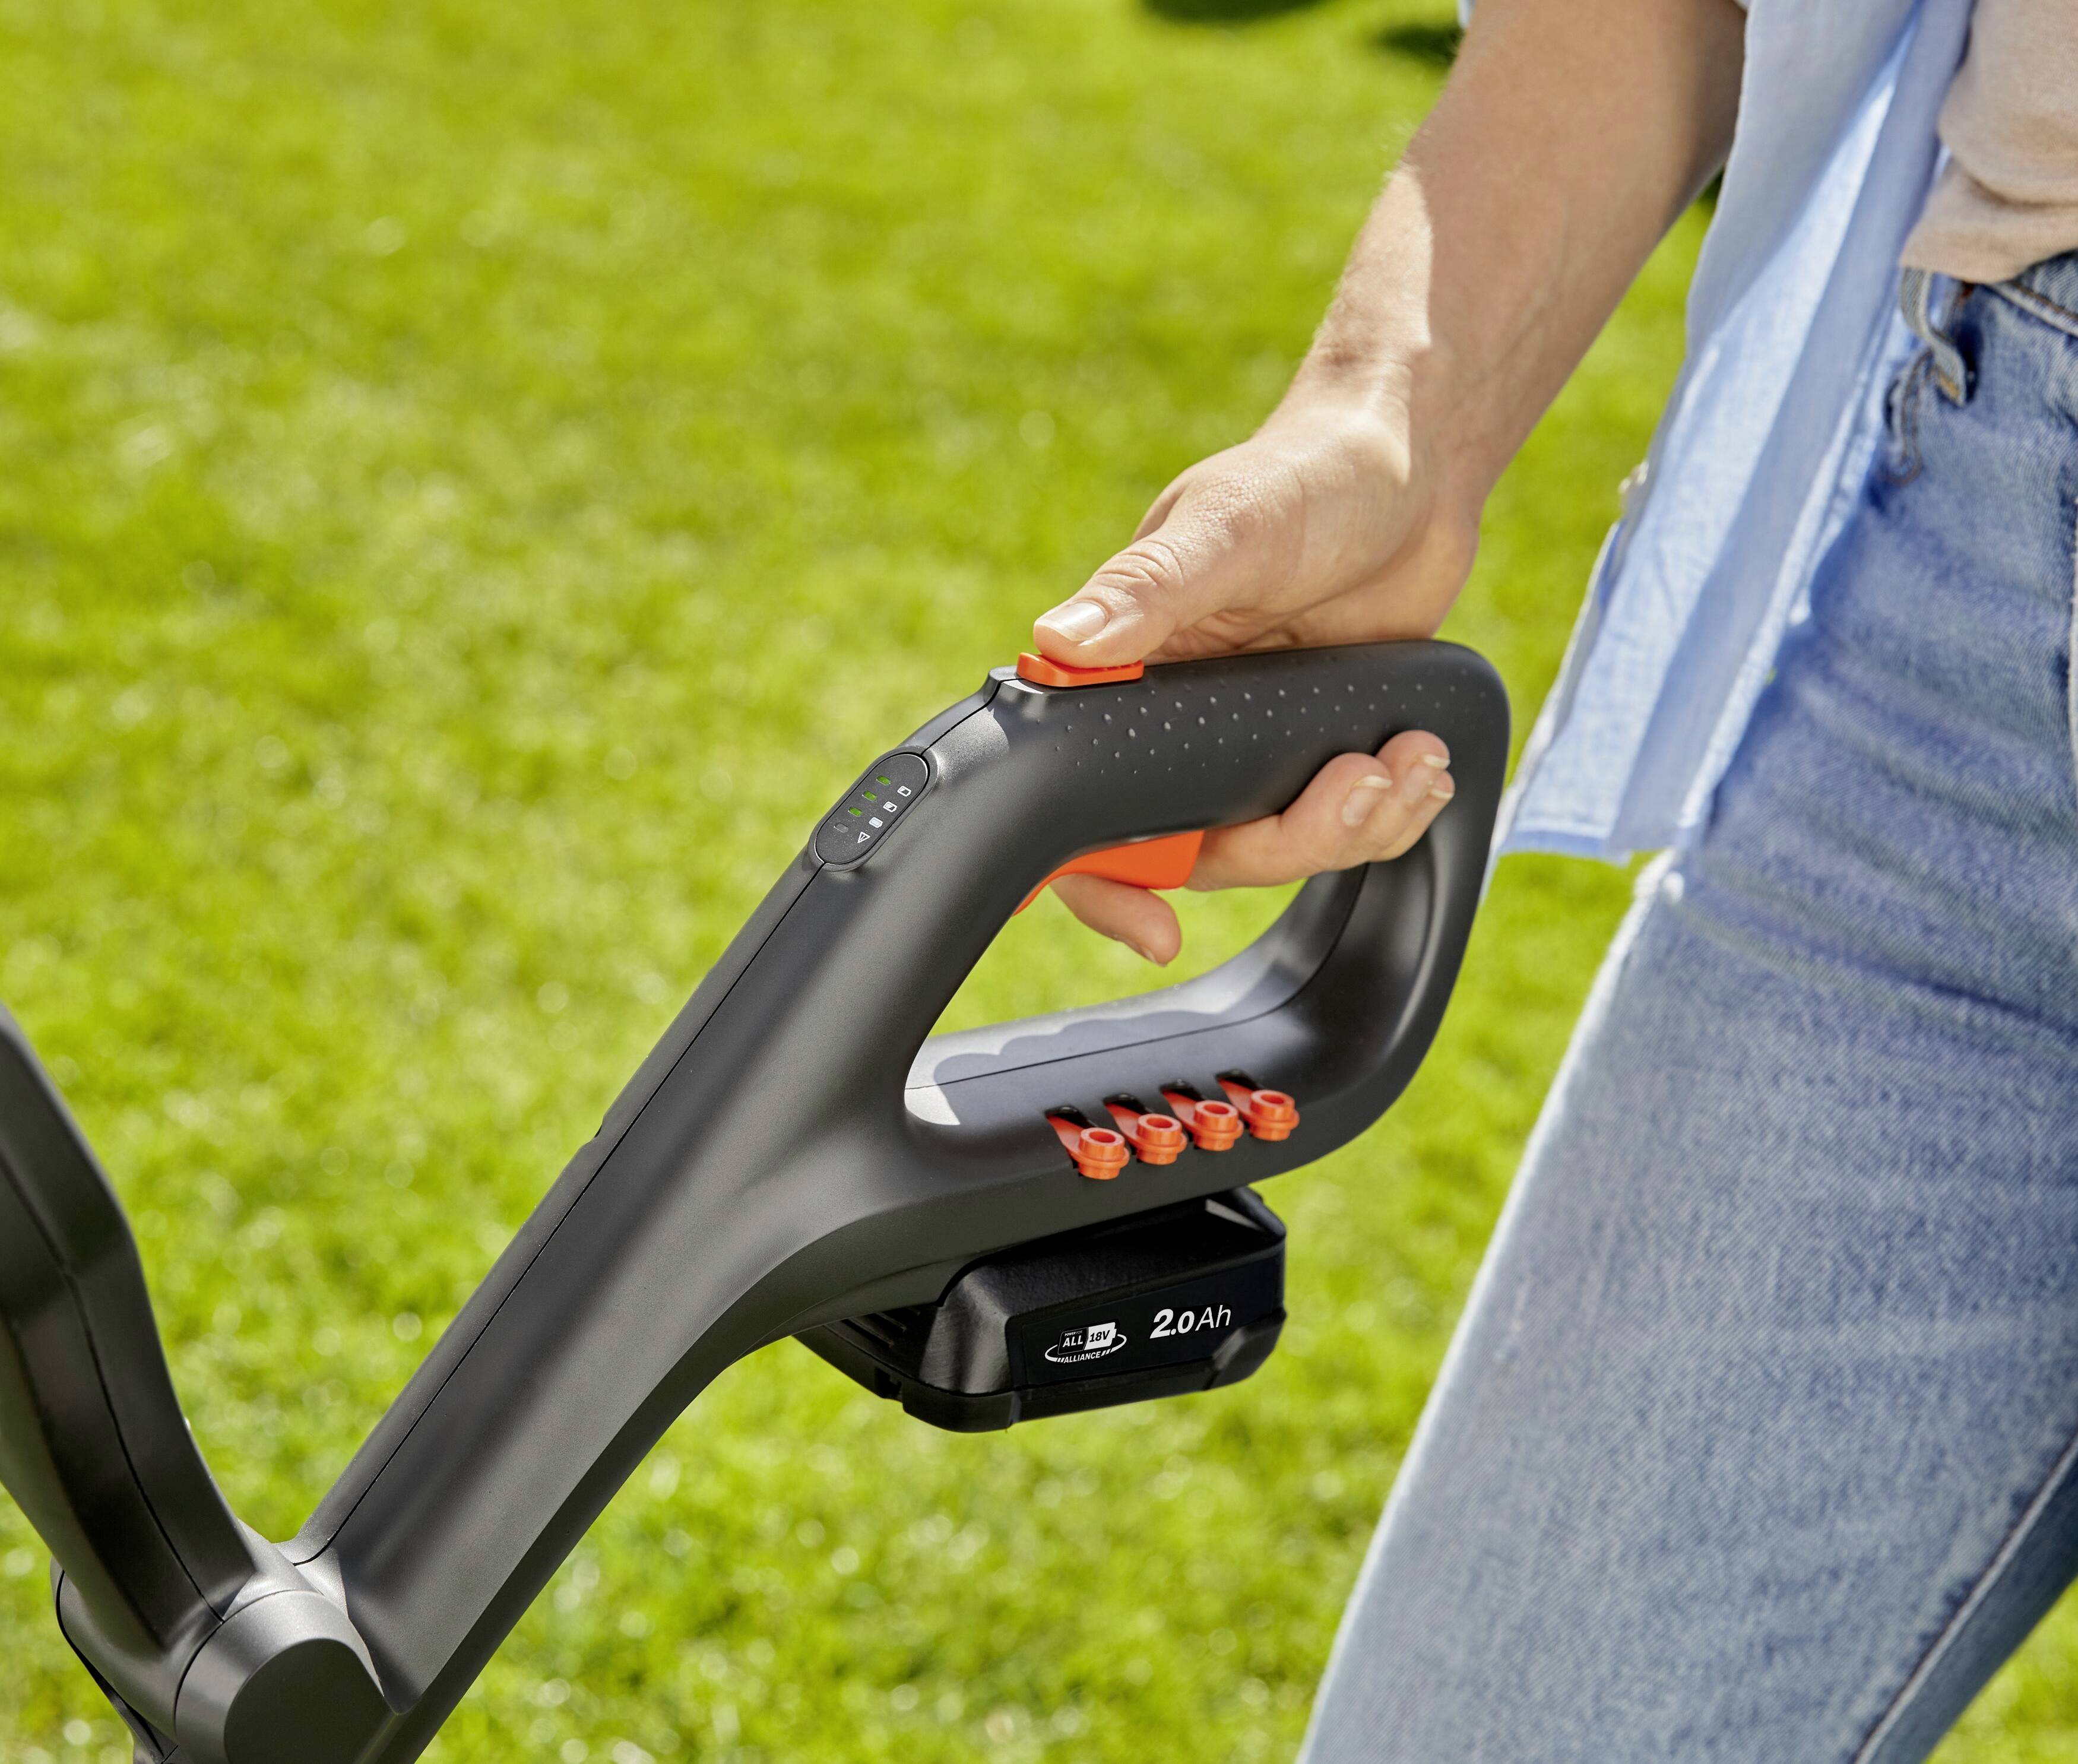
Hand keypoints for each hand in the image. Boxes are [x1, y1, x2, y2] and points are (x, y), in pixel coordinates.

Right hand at [1032, 397, 1476, 962]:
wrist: (1413, 466)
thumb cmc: (1307, 473)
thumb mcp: (1228, 527)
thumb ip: (1148, 590)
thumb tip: (1060, 643)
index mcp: (1125, 673)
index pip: (1078, 803)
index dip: (1103, 883)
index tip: (1156, 930)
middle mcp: (1175, 720)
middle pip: (1197, 850)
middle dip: (1286, 840)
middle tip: (1355, 786)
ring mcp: (1247, 742)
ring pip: (1275, 846)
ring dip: (1352, 826)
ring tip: (1409, 762)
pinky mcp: (1314, 745)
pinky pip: (1338, 824)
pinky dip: (1388, 811)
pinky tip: (1421, 764)